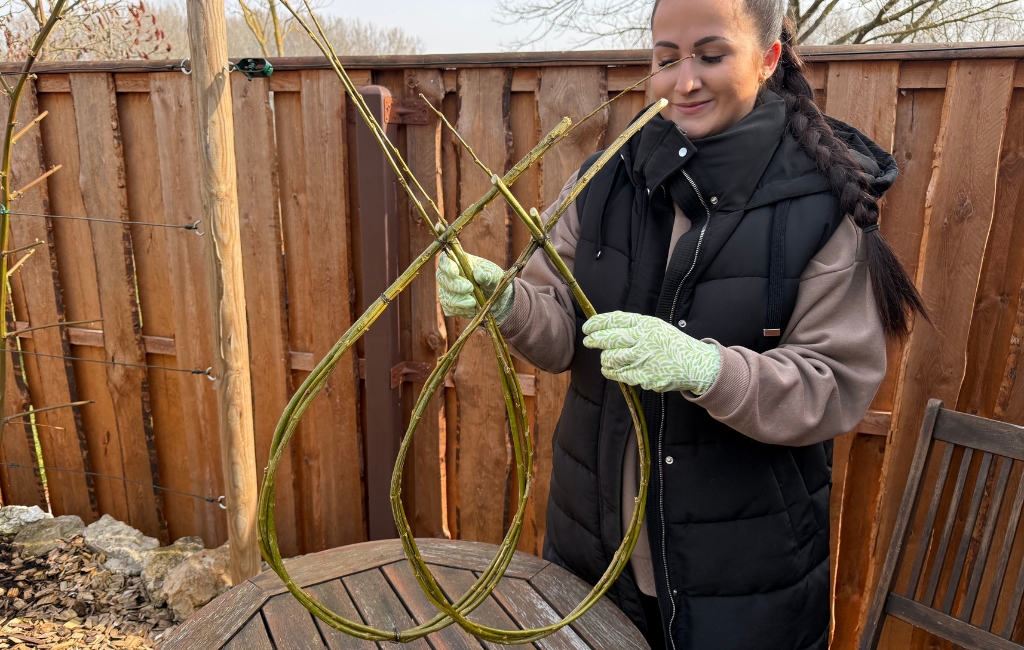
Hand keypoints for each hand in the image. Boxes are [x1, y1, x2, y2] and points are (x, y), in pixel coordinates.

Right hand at [436, 252, 514, 323]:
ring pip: (445, 296)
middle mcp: (448, 276)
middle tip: (470, 288)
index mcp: (457, 261)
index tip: (455, 273)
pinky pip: (450, 309)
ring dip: (458, 301)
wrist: (496, 298)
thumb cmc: (492, 279)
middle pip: (442, 278)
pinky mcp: (450, 306)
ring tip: (473, 302)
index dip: (447, 266)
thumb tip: (480, 275)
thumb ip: (487, 273)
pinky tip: (473, 308)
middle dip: (455, 285)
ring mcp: (446, 291)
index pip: (444, 260)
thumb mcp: (493, 273)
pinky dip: (462, 310)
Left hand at [582, 311, 720, 393]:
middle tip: (588, 341)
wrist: (696, 365)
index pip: (615, 320)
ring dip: (605, 358)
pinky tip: (609, 370)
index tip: (588, 327)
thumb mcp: (657, 327)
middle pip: (610, 339)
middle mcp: (643, 340)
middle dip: (595, 340)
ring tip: (605, 358)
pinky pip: (620, 374)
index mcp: (646, 324)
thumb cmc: (674, 345)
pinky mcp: (644, 376)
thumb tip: (606, 327)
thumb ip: (635, 326)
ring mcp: (643, 359)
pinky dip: (611, 372)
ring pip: (611, 358)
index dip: (598, 323)